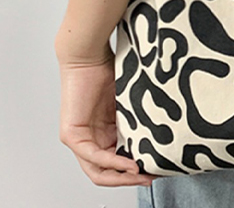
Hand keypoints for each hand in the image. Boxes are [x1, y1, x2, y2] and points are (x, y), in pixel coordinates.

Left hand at [56, 44, 157, 187]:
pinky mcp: (72, 135)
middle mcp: (90, 137)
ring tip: (143, 175)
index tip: (157, 166)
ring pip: (99, 170)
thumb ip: (137, 119)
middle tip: (152, 176)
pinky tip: (130, 164)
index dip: (136, 168)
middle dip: (131, 179)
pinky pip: (93, 157)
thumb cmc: (107, 68)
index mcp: (103, 130)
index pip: (117, 159)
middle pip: (108, 171)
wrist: (88, 53)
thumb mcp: (128, 100)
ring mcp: (79, 139)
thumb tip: (161, 133)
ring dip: (123, 177)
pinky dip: (113, 163)